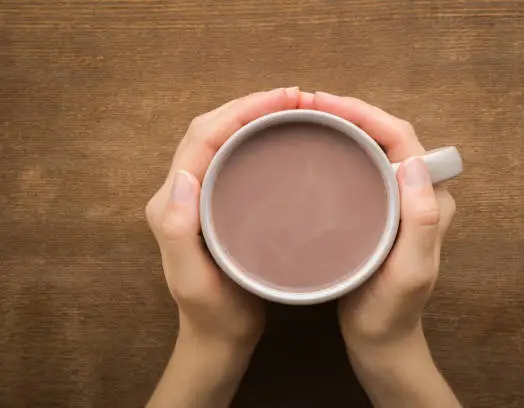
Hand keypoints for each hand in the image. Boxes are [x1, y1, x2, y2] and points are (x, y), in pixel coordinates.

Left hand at [146, 87, 300, 407]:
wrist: (218, 337)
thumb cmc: (214, 314)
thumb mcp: (194, 281)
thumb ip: (178, 231)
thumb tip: (183, 175)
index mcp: (172, 203)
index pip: (203, 138)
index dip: (240, 111)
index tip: (282, 99)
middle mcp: (180, 192)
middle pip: (210, 130)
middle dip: (248, 105)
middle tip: (293, 97)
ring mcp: (197, 196)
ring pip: (221, 139)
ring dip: (251, 116)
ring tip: (290, 107)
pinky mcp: (214, 203)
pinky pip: (231, 157)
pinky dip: (254, 137)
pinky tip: (279, 137)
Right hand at [300, 92, 459, 406]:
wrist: (380, 339)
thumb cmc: (392, 310)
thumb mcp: (411, 271)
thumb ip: (422, 221)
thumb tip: (413, 162)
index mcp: (431, 198)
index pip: (402, 138)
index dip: (366, 113)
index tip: (325, 103)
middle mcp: (417, 192)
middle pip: (387, 135)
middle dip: (351, 113)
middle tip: (308, 105)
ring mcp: (396, 201)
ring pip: (372, 149)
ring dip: (344, 128)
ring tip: (308, 119)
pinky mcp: (377, 211)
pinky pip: (360, 169)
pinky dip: (339, 152)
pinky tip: (314, 152)